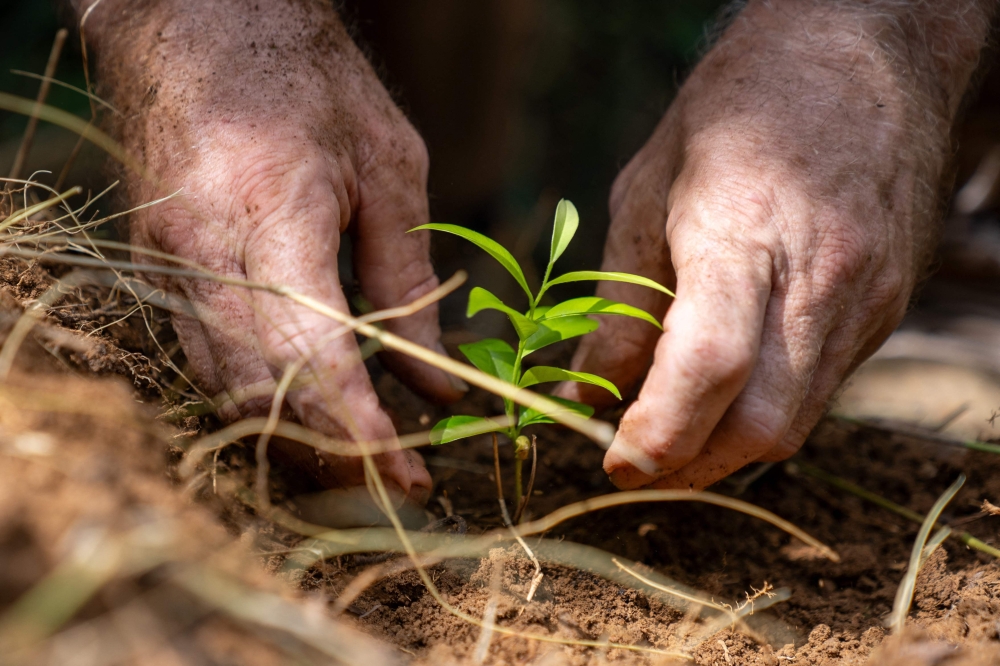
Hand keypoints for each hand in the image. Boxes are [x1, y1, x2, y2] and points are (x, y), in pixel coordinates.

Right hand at [84, 0, 466, 501]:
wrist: (200, 25)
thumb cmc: (308, 81)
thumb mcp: (390, 168)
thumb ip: (410, 280)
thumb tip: (437, 383)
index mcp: (269, 218)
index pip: (312, 361)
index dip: (362, 433)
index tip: (410, 477)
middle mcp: (203, 256)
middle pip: (263, 396)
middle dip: (332, 456)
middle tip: (395, 484)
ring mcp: (168, 267)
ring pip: (227, 392)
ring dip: (295, 440)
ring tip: (361, 463)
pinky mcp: (158, 270)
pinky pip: (206, 363)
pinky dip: (260, 403)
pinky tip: (306, 416)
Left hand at [560, 0, 991, 488]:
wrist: (860, 53)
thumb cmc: (736, 110)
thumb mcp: (646, 190)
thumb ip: (620, 301)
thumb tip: (590, 393)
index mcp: (743, 231)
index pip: (708, 365)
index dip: (658, 433)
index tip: (615, 462)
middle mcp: (820, 276)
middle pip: (761, 422)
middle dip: (692, 465)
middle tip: (636, 462)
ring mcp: (866, 297)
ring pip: (797, 420)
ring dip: (727, 447)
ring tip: (675, 432)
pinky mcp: (887, 307)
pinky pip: (822, 387)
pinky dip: (767, 407)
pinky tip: (730, 388)